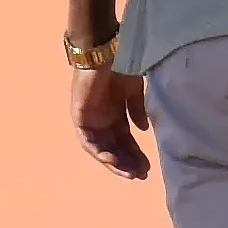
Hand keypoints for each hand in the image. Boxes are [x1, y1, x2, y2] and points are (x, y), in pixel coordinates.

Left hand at [71, 63, 150, 179]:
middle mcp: (102, 120)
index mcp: (116, 115)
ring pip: (101, 149)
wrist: (106, 52)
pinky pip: (87, 141)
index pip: (126, 141)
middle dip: (127, 163)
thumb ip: (137, 111)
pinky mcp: (79, 117)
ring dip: (114, 162)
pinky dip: (98, 151)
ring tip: (128, 172)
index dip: (136, 155)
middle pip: (115, 149)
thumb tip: (142, 131)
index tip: (147, 168)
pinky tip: (111, 159)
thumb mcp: (134, 92)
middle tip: (140, 175)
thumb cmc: (121, 67)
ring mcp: (90, 120)